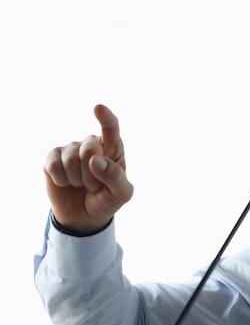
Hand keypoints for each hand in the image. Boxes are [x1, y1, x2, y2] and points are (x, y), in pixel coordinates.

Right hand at [44, 104, 133, 232]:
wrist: (85, 216)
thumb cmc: (107, 200)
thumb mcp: (121, 194)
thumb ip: (115, 177)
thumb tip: (95, 160)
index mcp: (113, 148)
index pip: (111, 128)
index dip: (105, 118)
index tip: (98, 108)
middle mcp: (92, 144)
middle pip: (90, 148)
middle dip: (92, 173)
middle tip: (94, 186)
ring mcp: (71, 149)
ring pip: (71, 159)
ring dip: (77, 179)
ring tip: (81, 185)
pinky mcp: (53, 158)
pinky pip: (53, 164)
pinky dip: (61, 179)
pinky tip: (66, 183)